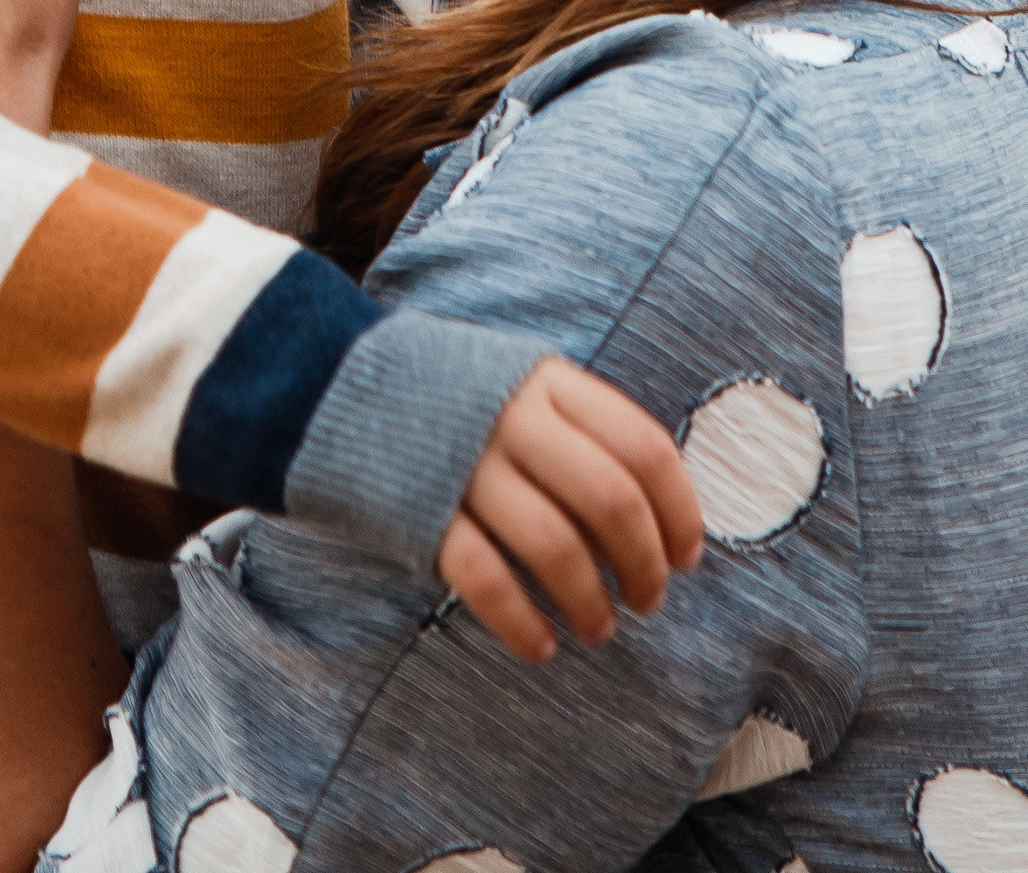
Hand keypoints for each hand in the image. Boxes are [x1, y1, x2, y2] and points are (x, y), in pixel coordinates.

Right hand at [435, 357, 704, 661]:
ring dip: (589, 603)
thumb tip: (658, 519)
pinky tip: (541, 645)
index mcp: (550, 382)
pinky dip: (522, 623)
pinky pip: (486, 579)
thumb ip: (582, 430)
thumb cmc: (461, 402)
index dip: (679, 509)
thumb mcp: (525, 386)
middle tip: (648, 600)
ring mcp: (467, 465)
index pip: (643, 446)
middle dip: (643, 563)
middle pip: (609, 499)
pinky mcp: (423, 512)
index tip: (686, 555)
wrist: (341, 386)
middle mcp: (515, 417)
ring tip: (599, 628)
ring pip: (555, 546)